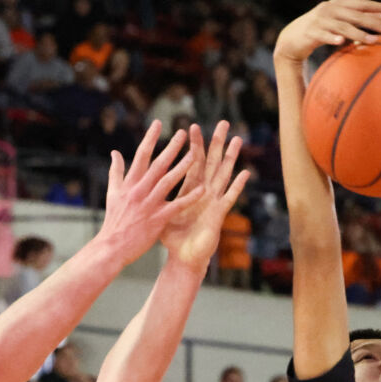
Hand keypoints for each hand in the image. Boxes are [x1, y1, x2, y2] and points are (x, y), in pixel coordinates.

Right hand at [95, 122, 198, 266]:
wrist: (112, 246)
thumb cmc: (114, 220)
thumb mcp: (112, 192)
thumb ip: (116, 171)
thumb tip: (115, 152)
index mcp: (129, 183)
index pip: (141, 155)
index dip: (150, 138)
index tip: (159, 123)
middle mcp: (139, 190)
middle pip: (158, 164)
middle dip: (171, 147)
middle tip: (184, 133)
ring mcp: (149, 204)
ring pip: (169, 181)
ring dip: (183, 167)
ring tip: (196, 154)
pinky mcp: (158, 219)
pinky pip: (177, 205)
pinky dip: (190, 197)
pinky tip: (202, 188)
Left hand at [161, 123, 252, 271]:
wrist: (184, 258)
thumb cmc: (173, 238)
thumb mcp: (159, 211)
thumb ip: (149, 195)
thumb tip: (135, 184)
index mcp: (189, 190)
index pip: (191, 162)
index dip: (193, 145)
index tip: (191, 126)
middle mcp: (203, 192)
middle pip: (211, 162)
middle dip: (216, 142)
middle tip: (223, 123)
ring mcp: (212, 202)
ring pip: (223, 174)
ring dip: (230, 157)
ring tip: (237, 140)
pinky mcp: (218, 214)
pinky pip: (229, 197)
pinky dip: (237, 185)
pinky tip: (245, 173)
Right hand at [274, 0, 380, 64]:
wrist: (292, 39)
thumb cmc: (320, 30)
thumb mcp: (339, 23)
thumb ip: (358, 20)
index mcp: (338, 4)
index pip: (362, 4)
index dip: (379, 6)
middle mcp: (330, 8)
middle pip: (355, 14)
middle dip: (373, 22)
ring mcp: (319, 19)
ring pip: (342, 26)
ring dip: (358, 33)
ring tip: (373, 41)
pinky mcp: (310, 31)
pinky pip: (324, 34)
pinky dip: (332, 37)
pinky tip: (342, 41)